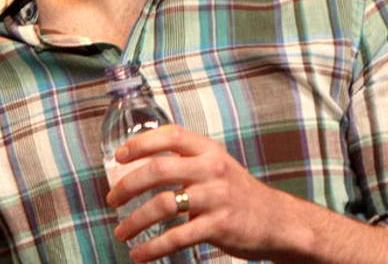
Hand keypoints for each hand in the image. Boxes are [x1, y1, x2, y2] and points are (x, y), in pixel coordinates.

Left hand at [106, 124, 298, 262]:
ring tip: (121, 232)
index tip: (118, 156)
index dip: (141, 143)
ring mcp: (216, 197)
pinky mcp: (219, 226)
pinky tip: (139, 255)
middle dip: (129, 185)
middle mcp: (211, 168)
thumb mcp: (215, 163)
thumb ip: (185, 160)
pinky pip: (177, 237)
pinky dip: (153, 248)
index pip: (170, 135)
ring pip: (164, 205)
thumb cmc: (235, 190)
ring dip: (135, 221)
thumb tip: (140, 166)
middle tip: (112, 198)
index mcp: (207, 149)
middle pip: (159, 170)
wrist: (276, 220)